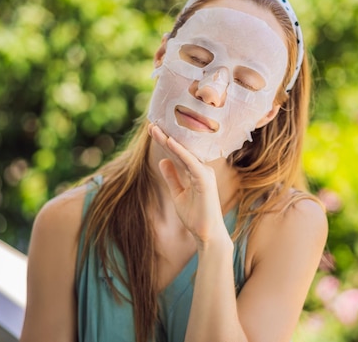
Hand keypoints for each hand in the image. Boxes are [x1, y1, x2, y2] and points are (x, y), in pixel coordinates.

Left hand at [148, 124, 229, 245]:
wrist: (206, 234)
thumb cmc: (195, 216)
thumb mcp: (177, 194)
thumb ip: (172, 177)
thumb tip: (163, 161)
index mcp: (196, 172)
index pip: (178, 153)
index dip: (165, 142)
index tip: (152, 130)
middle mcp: (202, 169)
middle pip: (181, 149)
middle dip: (166, 136)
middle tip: (151, 124)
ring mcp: (204, 174)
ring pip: (185, 152)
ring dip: (170, 140)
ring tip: (156, 129)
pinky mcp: (205, 180)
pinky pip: (191, 163)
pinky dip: (180, 152)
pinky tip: (169, 143)